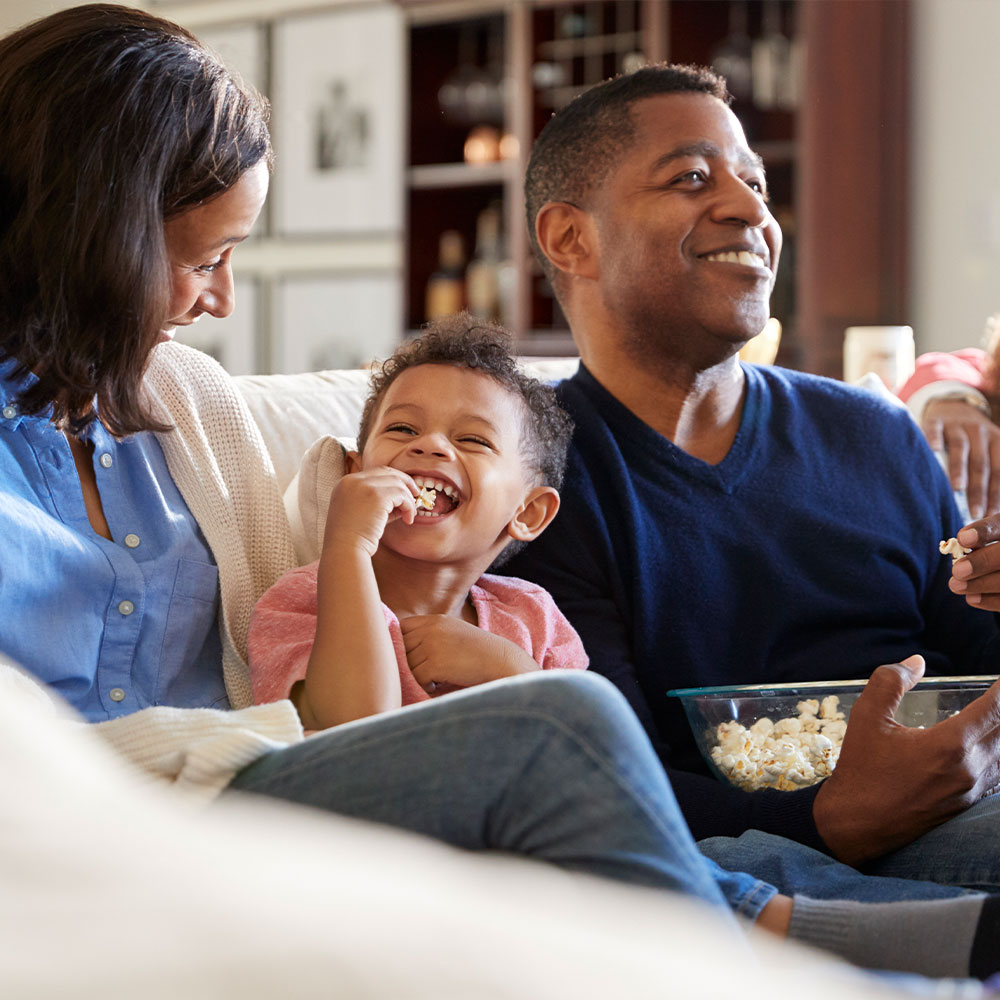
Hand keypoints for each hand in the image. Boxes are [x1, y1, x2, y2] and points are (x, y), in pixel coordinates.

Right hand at [322, 466, 417, 557]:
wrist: (344, 550)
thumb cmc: (352, 539)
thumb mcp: (363, 514)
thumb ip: (380, 504)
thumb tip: (405, 501)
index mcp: (345, 484)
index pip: (374, 473)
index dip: (392, 480)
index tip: (404, 492)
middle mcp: (352, 480)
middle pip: (387, 472)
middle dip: (405, 482)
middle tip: (415, 496)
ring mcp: (364, 486)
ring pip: (397, 483)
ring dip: (408, 499)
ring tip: (410, 514)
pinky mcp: (376, 496)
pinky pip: (401, 494)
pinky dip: (409, 506)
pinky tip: (408, 519)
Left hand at [400, 615, 538, 692]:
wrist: (502, 662)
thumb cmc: (479, 654)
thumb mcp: (453, 634)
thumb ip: (430, 636)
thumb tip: (400, 651)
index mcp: (435, 620)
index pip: (401, 627)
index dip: (402, 643)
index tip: (412, 656)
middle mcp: (431, 629)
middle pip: (400, 647)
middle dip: (408, 662)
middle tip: (426, 672)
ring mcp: (432, 645)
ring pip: (407, 665)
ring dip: (418, 675)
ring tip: (437, 678)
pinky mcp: (435, 663)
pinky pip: (416, 677)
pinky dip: (425, 685)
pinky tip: (440, 684)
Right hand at [813, 655, 999, 865]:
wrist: (857, 824)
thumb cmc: (861, 769)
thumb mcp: (866, 717)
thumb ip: (891, 682)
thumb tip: (916, 662)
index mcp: (949, 744)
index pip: (994, 708)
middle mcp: (971, 768)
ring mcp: (973, 790)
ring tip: (998, 718)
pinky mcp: (968, 804)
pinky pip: (999, 776)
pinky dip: (999, 756)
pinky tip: (992, 748)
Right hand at [921, 398, 999, 518]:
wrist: (952, 404)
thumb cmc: (969, 439)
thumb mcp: (987, 449)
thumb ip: (989, 472)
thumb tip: (991, 509)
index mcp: (996, 441)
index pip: (999, 471)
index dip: (996, 494)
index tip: (990, 515)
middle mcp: (979, 431)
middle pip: (981, 463)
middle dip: (979, 490)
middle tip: (975, 512)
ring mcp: (957, 424)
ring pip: (961, 448)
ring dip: (959, 469)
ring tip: (957, 489)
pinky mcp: (935, 420)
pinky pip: (934, 430)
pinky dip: (933, 440)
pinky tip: (932, 452)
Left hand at [948, 517, 999, 610]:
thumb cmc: (996, 546)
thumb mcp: (994, 533)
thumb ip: (982, 534)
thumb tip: (962, 541)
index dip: (985, 531)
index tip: (962, 539)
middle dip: (983, 563)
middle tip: (957, 571)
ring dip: (983, 584)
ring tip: (956, 586)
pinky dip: (992, 600)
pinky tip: (971, 598)